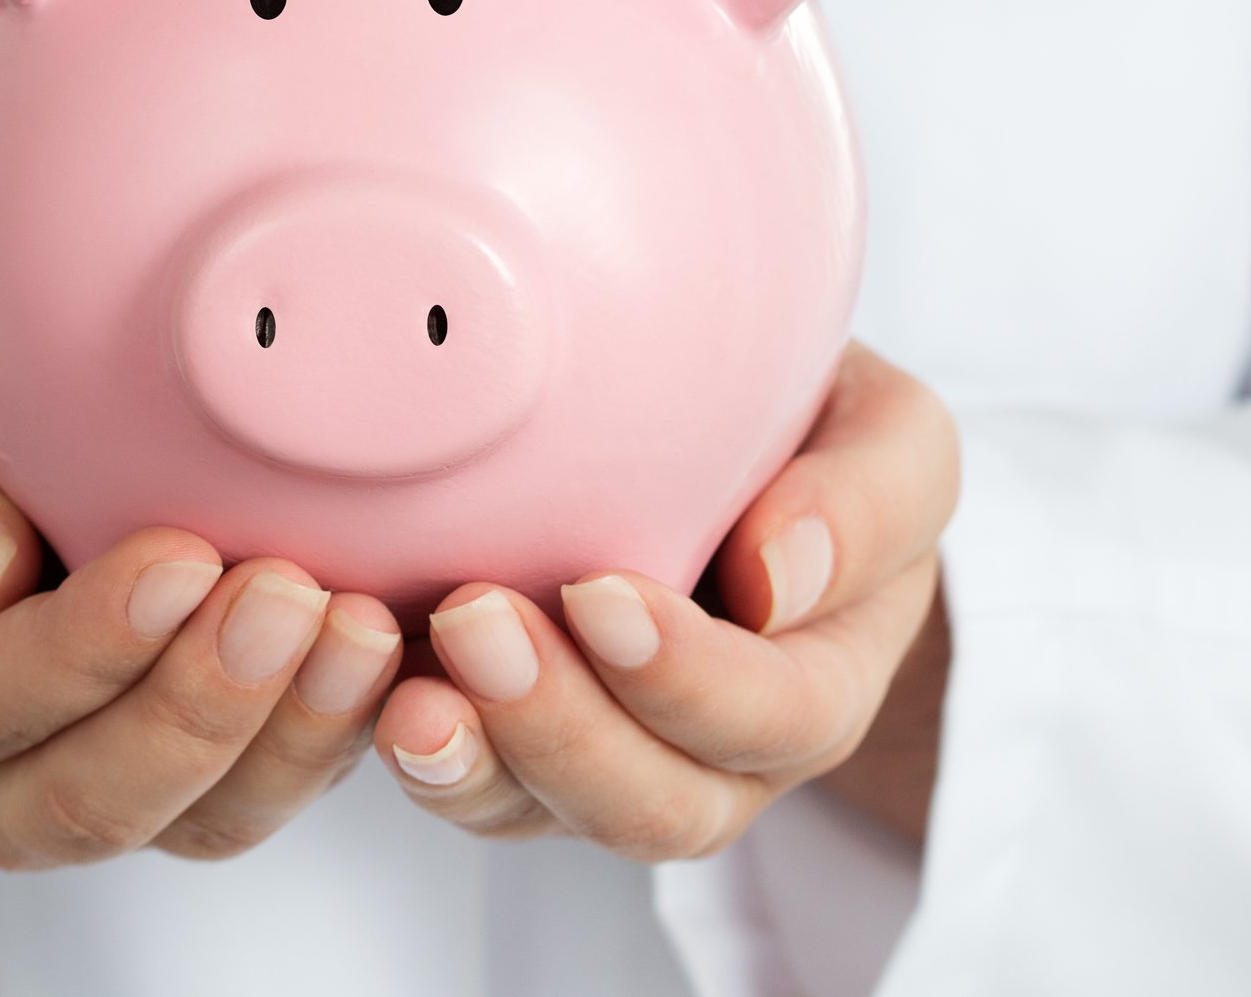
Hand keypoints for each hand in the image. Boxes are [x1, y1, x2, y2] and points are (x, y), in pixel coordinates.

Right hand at [0, 322, 403, 886]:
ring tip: (359, 628)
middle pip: (84, 804)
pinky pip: (277, 786)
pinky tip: (395, 645)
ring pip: (199, 823)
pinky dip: (343, 729)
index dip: (73, 653)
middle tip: (281, 595)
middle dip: (195, 711)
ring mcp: (106, 779)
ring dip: (288, 737)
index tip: (174, 557)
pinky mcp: (210, 763)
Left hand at [370, 343, 956, 859]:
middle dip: (560, 728)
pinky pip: (460, 778)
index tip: (605, 593)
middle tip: (478, 621)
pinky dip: (408, 742)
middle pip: (650, 804)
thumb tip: (779, 576)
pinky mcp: (510, 740)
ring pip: (539, 814)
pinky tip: (362, 683)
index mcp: (821, 684)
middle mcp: (716, 755)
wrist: (741, 444)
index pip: (771, 718)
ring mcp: (605, 758)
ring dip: (472, 756)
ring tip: (409, 690)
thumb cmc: (820, 441)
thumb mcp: (888, 436)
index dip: (688, 679)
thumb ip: (867, 497)